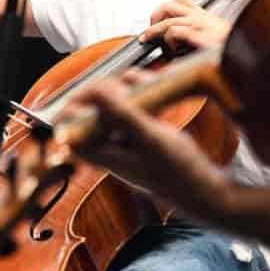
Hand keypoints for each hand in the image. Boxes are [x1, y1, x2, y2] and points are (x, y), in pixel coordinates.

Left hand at [64, 79, 228, 216]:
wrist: (201, 188)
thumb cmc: (175, 171)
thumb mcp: (149, 139)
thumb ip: (122, 116)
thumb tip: (96, 93)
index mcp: (102, 153)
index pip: (68, 128)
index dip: (76, 104)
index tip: (96, 88)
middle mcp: (109, 148)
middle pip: (88, 113)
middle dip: (103, 92)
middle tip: (122, 85)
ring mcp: (125, 142)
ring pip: (111, 109)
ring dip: (122, 91)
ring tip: (139, 82)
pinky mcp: (141, 136)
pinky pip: (130, 111)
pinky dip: (138, 96)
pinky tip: (151, 89)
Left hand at [142, 0, 232, 51]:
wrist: (248, 50)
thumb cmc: (233, 46)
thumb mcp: (218, 35)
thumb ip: (202, 33)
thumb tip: (186, 42)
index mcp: (203, 15)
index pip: (181, 0)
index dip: (165, 8)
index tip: (158, 20)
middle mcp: (199, 17)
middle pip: (169, 5)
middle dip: (155, 16)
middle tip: (151, 29)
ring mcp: (198, 25)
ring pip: (168, 18)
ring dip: (154, 29)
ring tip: (149, 38)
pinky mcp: (197, 35)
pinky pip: (174, 31)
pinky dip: (168, 39)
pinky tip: (173, 48)